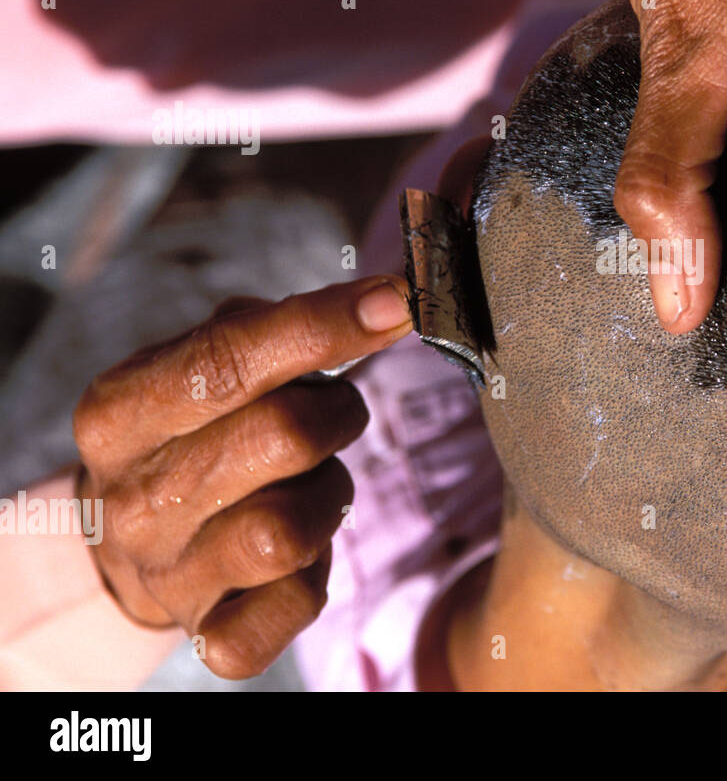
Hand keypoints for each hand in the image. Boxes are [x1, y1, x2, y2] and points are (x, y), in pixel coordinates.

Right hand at [72, 276, 410, 677]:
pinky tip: (306, 554)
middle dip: (337, 413)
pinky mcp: (209, 635)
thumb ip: (266, 327)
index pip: (227, 358)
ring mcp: (167, 575)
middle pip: (280, 436)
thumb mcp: (198, 365)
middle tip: (340, 413)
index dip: (323, 326)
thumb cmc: (192, 434)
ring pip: (287, 532)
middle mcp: (132, 499)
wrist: (133, 542)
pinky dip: (314, 583)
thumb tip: (369, 304)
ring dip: (329, 495)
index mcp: (119, 413)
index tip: (394, 304)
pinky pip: (286, 613)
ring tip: (315, 484)